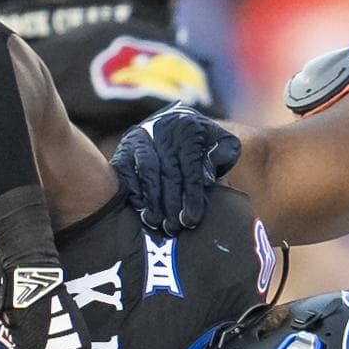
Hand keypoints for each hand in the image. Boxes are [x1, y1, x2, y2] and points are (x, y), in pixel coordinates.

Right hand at [112, 107, 240, 234]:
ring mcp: (142, 138)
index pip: (191, 170)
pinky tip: (140, 208)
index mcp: (189, 132)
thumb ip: (223, 155)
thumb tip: (208, 178)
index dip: (191, 198)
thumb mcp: (220, 142)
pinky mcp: (125, 146)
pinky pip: (125, 170)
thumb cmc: (201, 142)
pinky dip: (133, 190)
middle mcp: (164, 132)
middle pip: (168, 173)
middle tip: (173, 228)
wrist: (173, 119)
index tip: (191, 221)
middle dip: (171, 204)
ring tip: (155, 223)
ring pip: (146, 172)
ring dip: (151, 200)